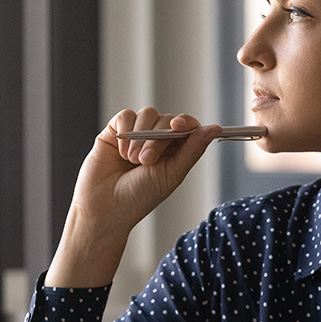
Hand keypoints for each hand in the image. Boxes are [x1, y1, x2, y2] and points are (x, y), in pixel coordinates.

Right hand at [45, 108, 219, 286]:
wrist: (106, 207)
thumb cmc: (140, 197)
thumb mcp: (172, 174)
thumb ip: (193, 149)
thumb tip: (214, 129)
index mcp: (175, 151)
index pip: (187, 126)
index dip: (185, 122)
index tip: (177, 126)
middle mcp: (157, 141)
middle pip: (167, 119)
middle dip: (158, 139)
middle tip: (146, 161)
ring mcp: (136, 135)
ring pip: (147, 114)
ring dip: (141, 137)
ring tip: (133, 161)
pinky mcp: (115, 132)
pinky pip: (126, 115)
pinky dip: (125, 131)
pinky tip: (121, 152)